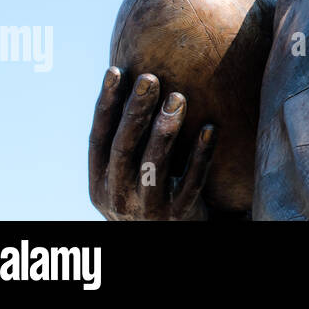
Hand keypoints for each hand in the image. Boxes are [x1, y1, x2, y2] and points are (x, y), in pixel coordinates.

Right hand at [88, 67, 217, 220]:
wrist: (169, 238)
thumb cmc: (148, 192)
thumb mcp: (127, 173)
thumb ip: (128, 140)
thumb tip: (134, 82)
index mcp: (100, 182)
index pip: (98, 138)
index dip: (105, 105)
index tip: (116, 71)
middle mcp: (117, 196)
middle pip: (123, 148)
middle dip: (135, 111)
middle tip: (150, 78)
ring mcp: (147, 209)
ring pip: (154, 166)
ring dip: (165, 130)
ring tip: (178, 98)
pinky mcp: (179, 216)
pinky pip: (192, 183)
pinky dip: (200, 155)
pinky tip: (211, 128)